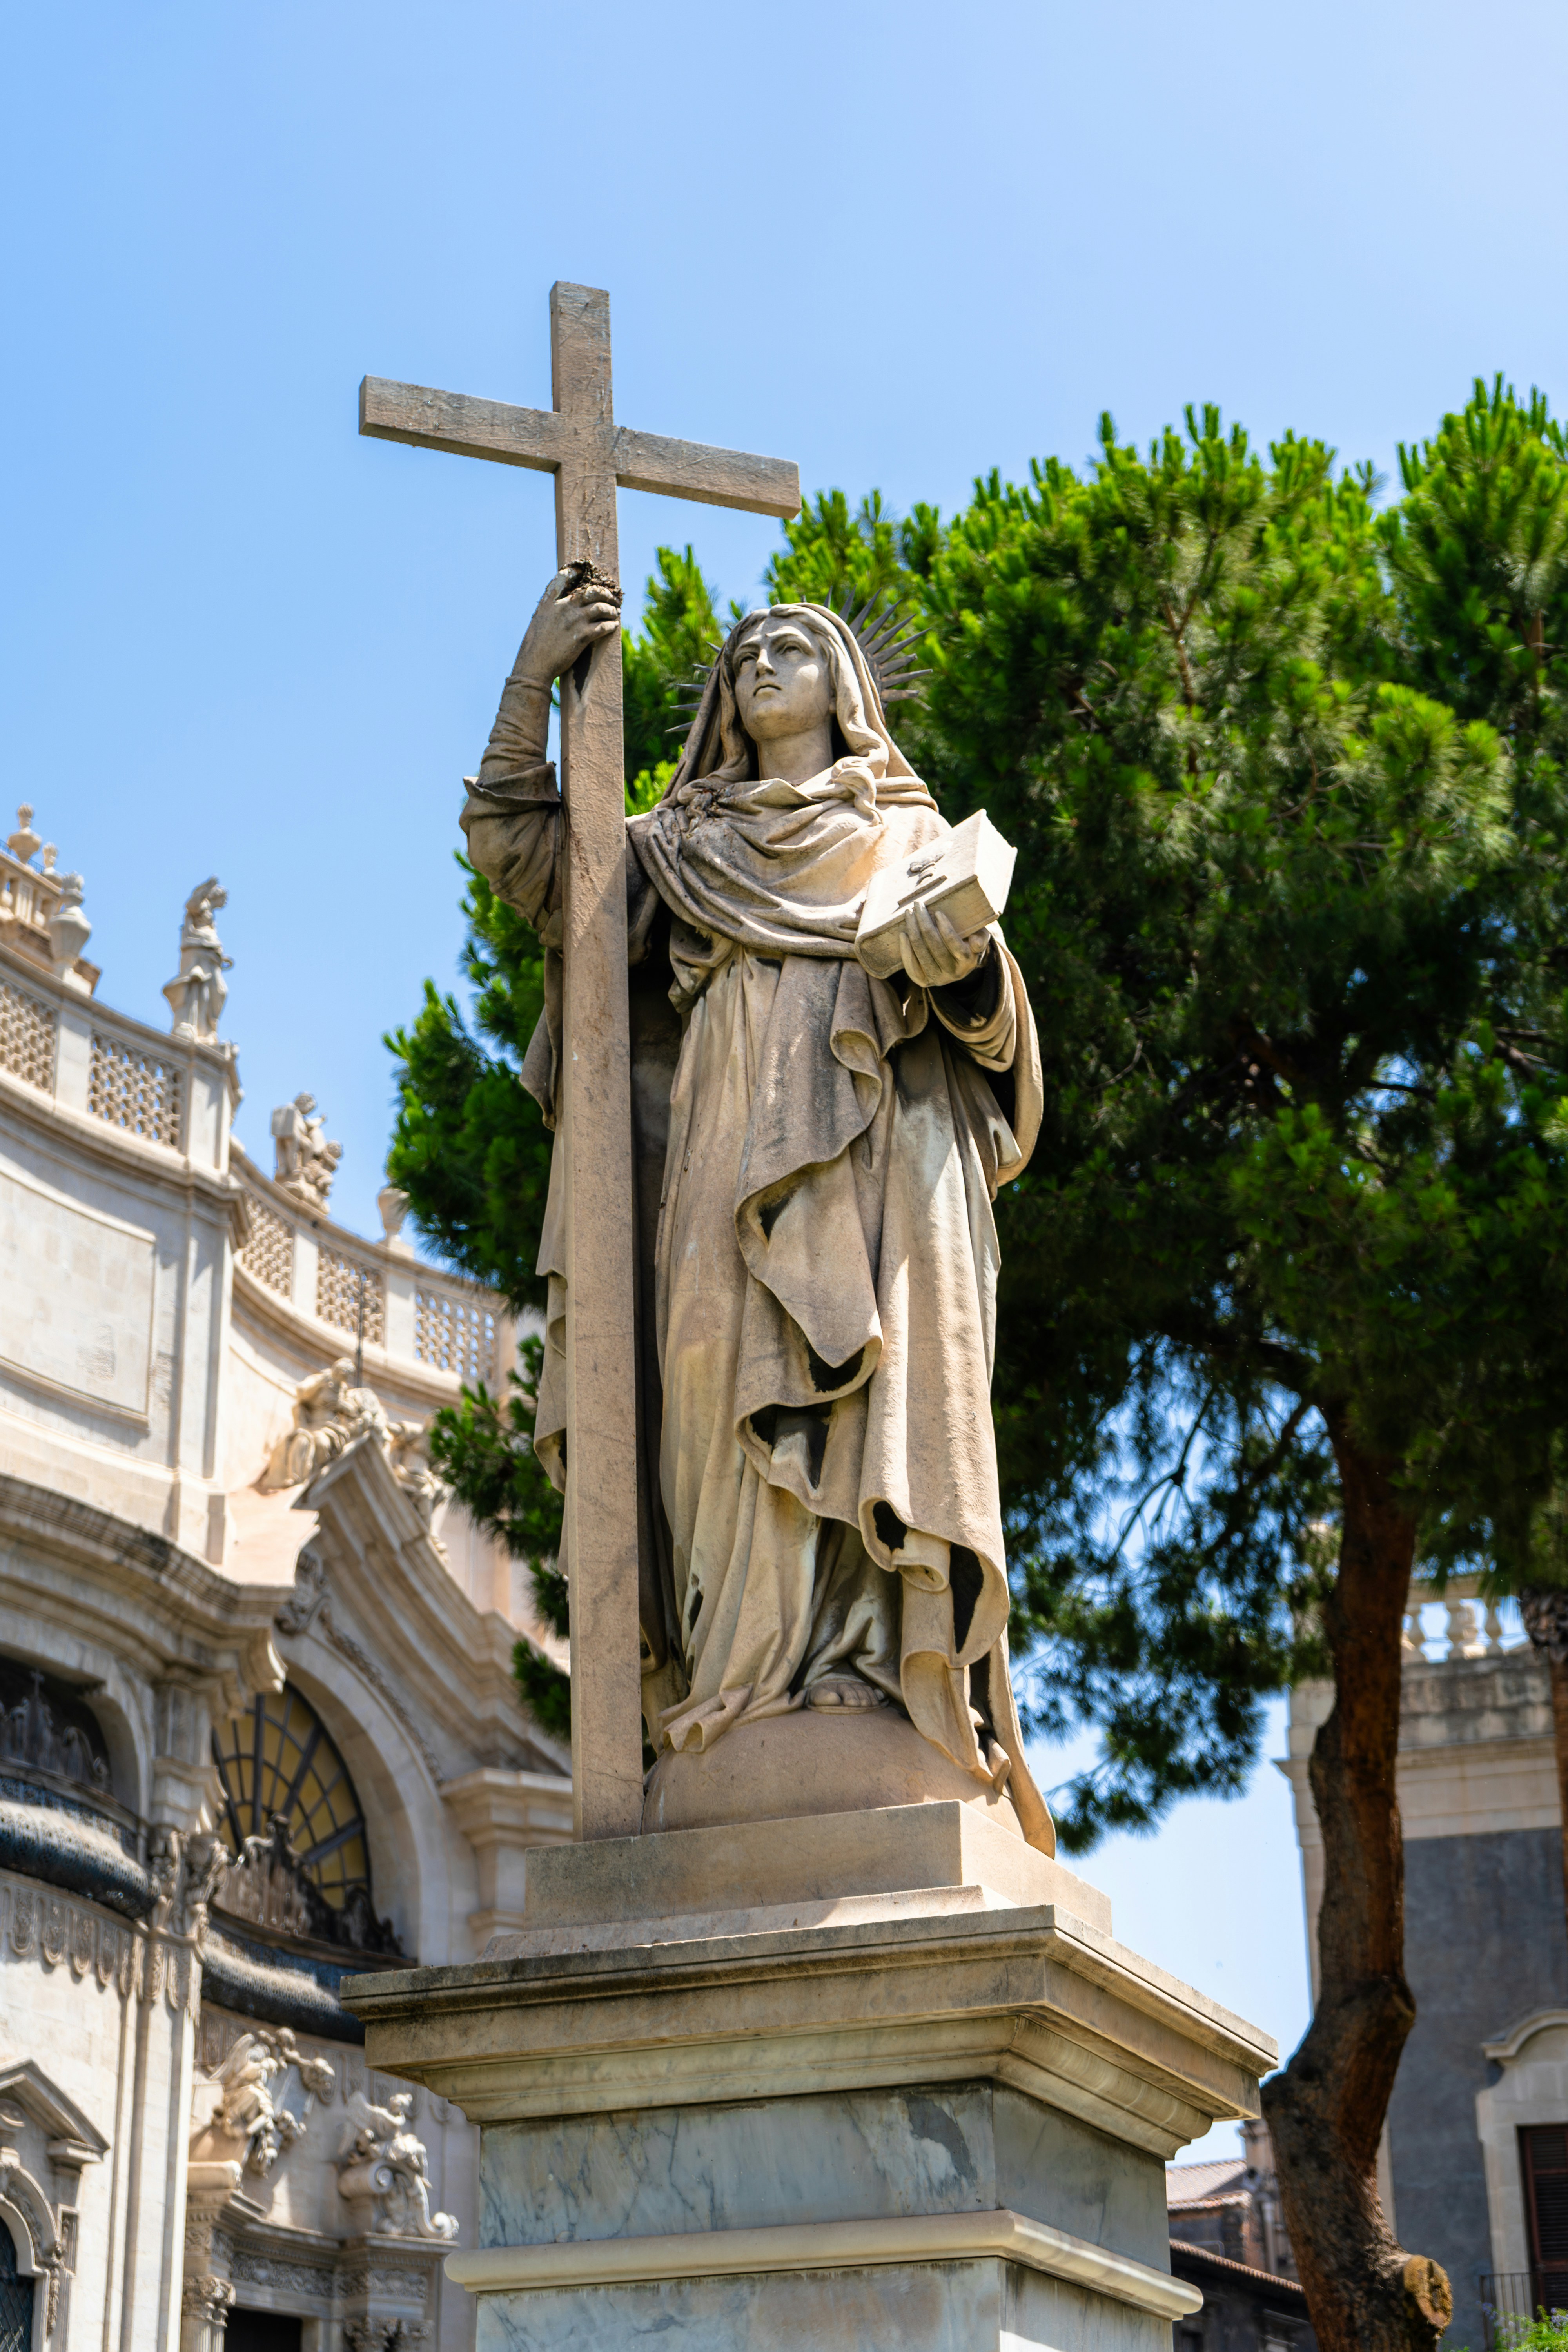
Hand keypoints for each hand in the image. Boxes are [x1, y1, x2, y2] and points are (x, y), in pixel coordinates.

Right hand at [511, 566, 621, 685]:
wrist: (535, 665)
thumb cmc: (534, 647)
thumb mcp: (538, 621)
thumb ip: (550, 610)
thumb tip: (563, 607)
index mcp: (550, 602)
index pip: (563, 578)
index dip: (574, 571)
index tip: (583, 571)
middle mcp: (563, 607)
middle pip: (590, 591)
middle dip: (605, 592)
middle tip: (612, 598)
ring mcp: (574, 621)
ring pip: (600, 607)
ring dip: (611, 609)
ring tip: (615, 612)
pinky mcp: (582, 636)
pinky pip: (603, 626)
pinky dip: (611, 625)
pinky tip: (614, 625)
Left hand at [899, 900, 989, 989]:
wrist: (958, 963)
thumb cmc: (968, 941)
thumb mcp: (980, 937)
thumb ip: (981, 938)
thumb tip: (974, 942)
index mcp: (968, 961)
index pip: (954, 944)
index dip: (945, 928)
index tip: (937, 912)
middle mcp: (954, 973)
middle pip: (934, 945)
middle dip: (923, 922)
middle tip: (918, 905)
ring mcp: (938, 979)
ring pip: (921, 952)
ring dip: (912, 930)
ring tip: (909, 914)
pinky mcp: (924, 981)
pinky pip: (911, 967)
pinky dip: (905, 950)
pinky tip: (903, 935)